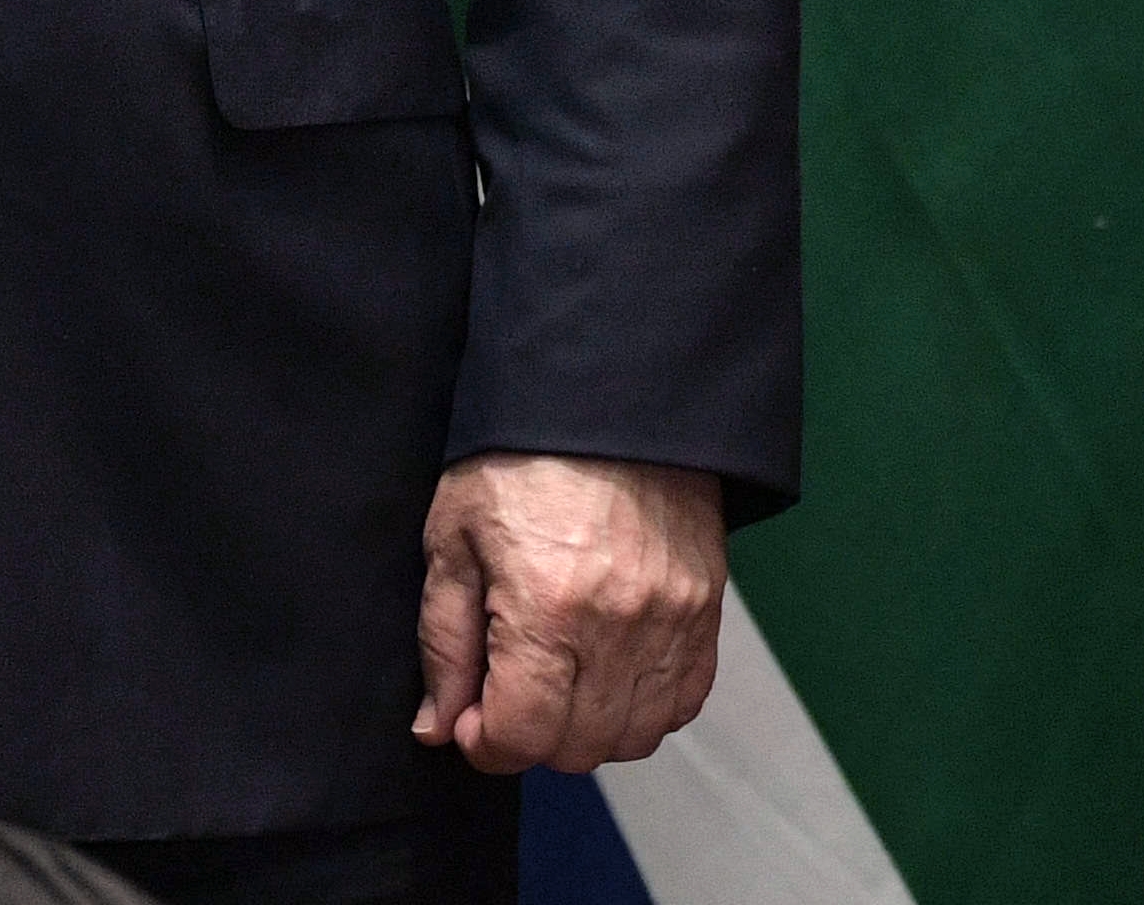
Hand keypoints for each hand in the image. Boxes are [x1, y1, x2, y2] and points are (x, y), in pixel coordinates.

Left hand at [414, 453, 725, 772]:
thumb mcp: (453, 539)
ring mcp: (672, 618)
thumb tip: (438, 725)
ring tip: (562, 683)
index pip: (521, 737)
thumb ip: (444, 642)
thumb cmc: (521, 456)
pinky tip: (612, 672)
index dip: (484, 743)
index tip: (471, 717)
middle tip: (510, 693)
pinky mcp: (706, 606)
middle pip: (578, 747)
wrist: (609, 395)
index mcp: (546, 608)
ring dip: (590, 728)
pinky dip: (647, 705)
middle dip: (531, 737)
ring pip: (635, 734)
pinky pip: (684, 700)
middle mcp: (618, 624)